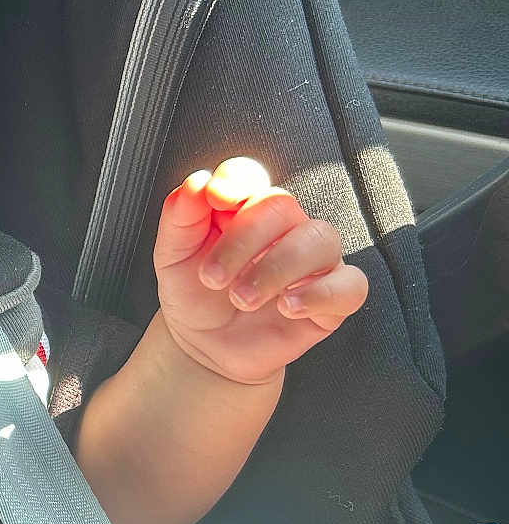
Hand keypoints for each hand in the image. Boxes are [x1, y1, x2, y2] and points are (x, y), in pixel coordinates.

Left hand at [153, 157, 368, 384]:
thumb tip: (196, 182)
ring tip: (242, 298)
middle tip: (213, 278)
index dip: (237, 179)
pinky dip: (320, 293)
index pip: (251, 175)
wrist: (204, 348)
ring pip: (320, 239)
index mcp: (243, 209)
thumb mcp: (172, 256)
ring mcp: (313, 261)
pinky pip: (350, 284)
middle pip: (282, 206)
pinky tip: (287, 307)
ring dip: (276, 268)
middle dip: (243, 240)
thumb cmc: (194, 296)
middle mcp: (284, 228)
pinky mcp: (333, 298)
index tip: (216, 198)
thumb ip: (180, 217)